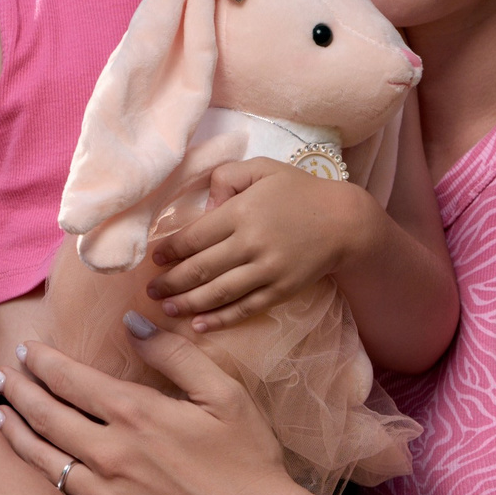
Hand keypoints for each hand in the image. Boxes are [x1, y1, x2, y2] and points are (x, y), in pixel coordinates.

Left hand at [0, 323, 315, 494]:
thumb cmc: (249, 463)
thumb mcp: (224, 396)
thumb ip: (175, 354)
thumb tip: (133, 321)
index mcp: (138, 415)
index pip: (71, 380)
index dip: (43, 362)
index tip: (25, 350)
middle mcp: (111, 455)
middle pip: (45, 417)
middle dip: (16, 391)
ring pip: (42, 462)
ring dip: (13, 435)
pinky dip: (37, 487)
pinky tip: (27, 476)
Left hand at [143, 159, 381, 329]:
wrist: (345, 221)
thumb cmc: (299, 191)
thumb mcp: (263, 169)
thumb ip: (227, 177)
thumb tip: (204, 208)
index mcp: (242, 211)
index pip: (195, 236)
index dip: (170, 251)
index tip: (154, 259)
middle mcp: (252, 243)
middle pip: (200, 268)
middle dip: (171, 282)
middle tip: (150, 291)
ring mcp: (268, 270)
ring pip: (218, 293)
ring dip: (188, 304)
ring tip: (166, 308)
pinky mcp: (281, 290)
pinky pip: (245, 308)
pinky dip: (220, 320)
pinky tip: (199, 325)